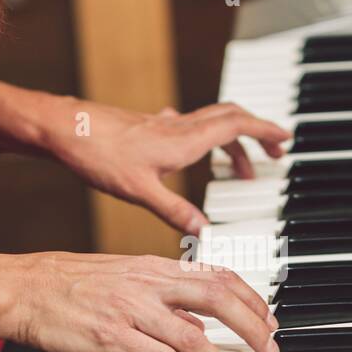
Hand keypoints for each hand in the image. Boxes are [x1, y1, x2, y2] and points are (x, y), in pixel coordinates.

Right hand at [9, 251, 279, 351]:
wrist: (24, 290)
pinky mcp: (112, 336)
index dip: (250, 299)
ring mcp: (130, 310)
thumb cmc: (69, 284)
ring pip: (192, 335)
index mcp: (153, 267)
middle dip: (251, 326)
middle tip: (268, 349)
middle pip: (216, 299)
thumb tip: (196, 322)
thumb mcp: (123, 278)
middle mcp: (147, 284)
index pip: (216, 276)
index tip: (268, 319)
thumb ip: (162, 297)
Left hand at [44, 98, 289, 233]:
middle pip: (231, 119)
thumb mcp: (141, 192)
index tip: (286, 138)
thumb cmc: (98, 154)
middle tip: (275, 153)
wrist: (65, 130)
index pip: (238, 125)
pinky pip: (189, 128)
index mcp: (185, 140)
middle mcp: (179, 127)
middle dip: (257, 134)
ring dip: (233, 141)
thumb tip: (204, 232)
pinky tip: (194, 152)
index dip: (265, 130)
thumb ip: (176, 212)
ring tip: (242, 168)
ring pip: (211, 124)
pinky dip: (206, 139)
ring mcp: (164, 125)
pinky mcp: (149, 128)